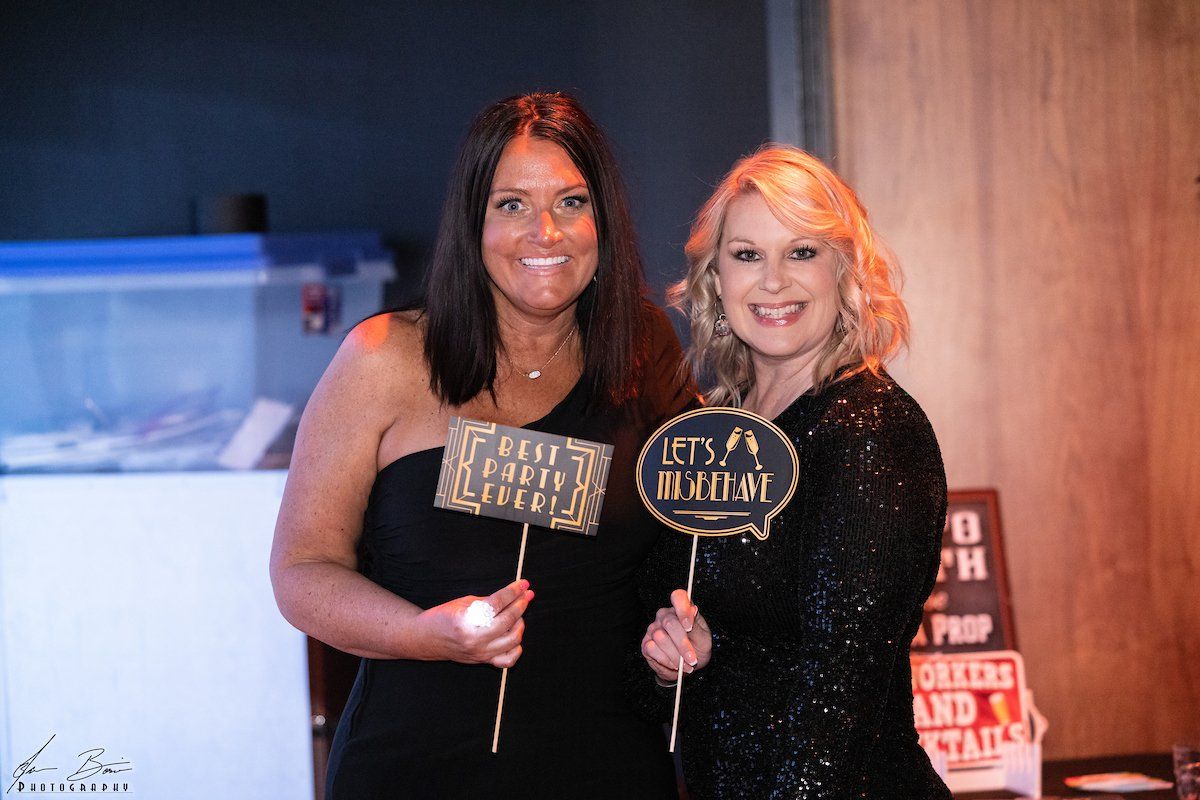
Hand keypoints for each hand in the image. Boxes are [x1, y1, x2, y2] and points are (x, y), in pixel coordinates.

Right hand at [416, 579, 533, 667]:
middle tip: (526, 594)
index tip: (524, 584)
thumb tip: (513, 595)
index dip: (513, 591)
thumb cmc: (444, 616)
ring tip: (518, 614)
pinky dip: (516, 648)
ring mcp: (480, 652)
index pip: (498, 603)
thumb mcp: (464, 602)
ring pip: (513, 639)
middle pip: (508, 620)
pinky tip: (514, 636)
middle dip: (521, 604)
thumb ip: (488, 601)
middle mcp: (475, 638)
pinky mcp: (483, 661)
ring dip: (520, 623)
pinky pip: (508, 660)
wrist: (427, 638)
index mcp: (467, 620)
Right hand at [641, 589, 710, 683]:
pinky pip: (652, 649)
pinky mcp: (646, 643)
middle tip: (692, 659)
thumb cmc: (698, 648)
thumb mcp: (703, 639)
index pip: (678, 597)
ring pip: (660, 638)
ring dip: (675, 656)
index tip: (689, 626)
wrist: (687, 666)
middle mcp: (665, 615)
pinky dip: (665, 660)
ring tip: (685, 664)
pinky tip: (673, 663)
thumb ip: (696, 625)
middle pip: (670, 623)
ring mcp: (653, 628)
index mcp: (681, 609)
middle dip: (683, 645)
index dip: (682, 609)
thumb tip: (692, 610)